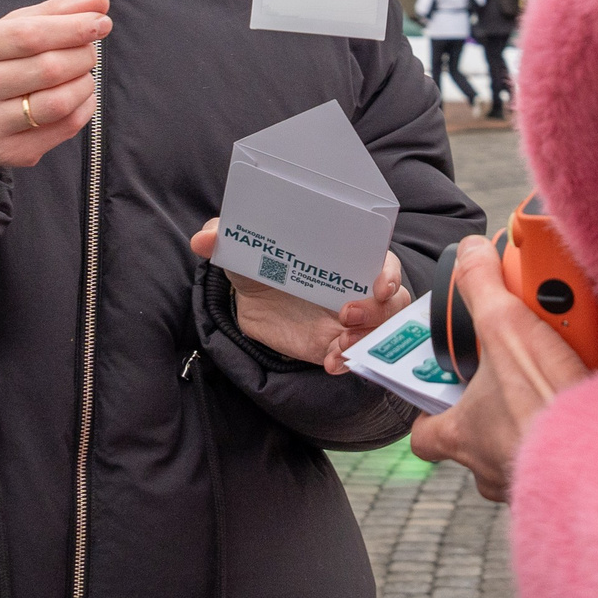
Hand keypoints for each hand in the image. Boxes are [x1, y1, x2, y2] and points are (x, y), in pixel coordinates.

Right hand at [0, 0, 110, 204]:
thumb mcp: (12, 29)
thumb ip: (55, 12)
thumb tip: (100, 1)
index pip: (29, 35)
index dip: (72, 28)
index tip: (102, 22)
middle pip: (48, 69)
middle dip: (82, 55)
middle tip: (89, 50)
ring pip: (58, 102)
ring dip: (85, 83)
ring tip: (84, 73)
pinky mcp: (9, 152)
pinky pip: (64, 127)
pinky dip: (85, 107)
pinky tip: (80, 96)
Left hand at [191, 220, 408, 370]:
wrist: (248, 302)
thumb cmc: (259, 262)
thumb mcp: (243, 246)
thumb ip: (225, 235)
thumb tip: (205, 237)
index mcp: (343, 255)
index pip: (382, 259)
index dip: (388, 271)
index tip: (379, 285)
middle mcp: (353, 285)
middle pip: (392, 300)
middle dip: (381, 312)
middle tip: (348, 315)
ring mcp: (347, 318)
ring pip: (381, 331)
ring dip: (367, 339)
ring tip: (339, 346)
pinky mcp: (333, 344)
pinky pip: (353, 357)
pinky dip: (346, 362)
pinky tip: (330, 363)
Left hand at [408, 236, 590, 501]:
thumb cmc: (542, 400)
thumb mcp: (504, 327)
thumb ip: (482, 286)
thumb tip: (469, 252)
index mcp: (463, 435)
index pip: (426, 435)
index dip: (428, 413)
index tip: (441, 389)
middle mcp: (489, 466)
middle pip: (475, 442)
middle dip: (491, 411)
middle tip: (510, 376)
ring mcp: (527, 477)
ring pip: (517, 452)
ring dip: (531, 422)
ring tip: (552, 384)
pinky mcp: (565, 479)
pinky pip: (558, 457)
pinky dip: (566, 434)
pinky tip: (582, 407)